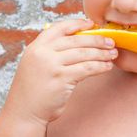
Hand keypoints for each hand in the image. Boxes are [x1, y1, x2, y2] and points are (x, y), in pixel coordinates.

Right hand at [2, 19, 117, 124]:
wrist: (23, 112)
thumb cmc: (34, 89)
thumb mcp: (36, 63)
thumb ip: (51, 51)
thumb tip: (79, 40)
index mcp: (36, 46)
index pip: (60, 28)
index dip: (78, 24)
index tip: (92, 24)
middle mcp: (42, 53)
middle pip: (76, 40)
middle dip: (97, 39)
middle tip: (111, 42)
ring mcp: (51, 65)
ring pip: (84, 54)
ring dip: (102, 53)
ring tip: (113, 54)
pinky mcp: (61, 79)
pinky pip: (86, 69)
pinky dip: (99, 66)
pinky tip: (107, 67)